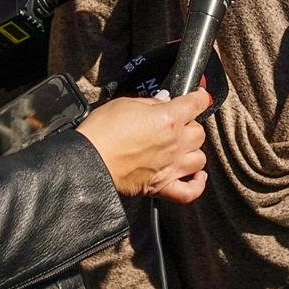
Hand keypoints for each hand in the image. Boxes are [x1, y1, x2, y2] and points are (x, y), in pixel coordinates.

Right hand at [76, 90, 210, 203]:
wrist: (88, 161)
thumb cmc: (102, 132)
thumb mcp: (124, 103)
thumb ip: (150, 103)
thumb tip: (163, 102)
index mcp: (168, 119)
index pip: (197, 104)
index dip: (199, 97)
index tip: (198, 96)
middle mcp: (175, 144)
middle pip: (199, 132)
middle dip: (190, 125)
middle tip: (177, 123)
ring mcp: (171, 167)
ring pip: (200, 159)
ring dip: (193, 151)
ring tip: (182, 148)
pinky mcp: (161, 187)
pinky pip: (190, 191)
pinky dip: (197, 186)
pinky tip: (196, 177)